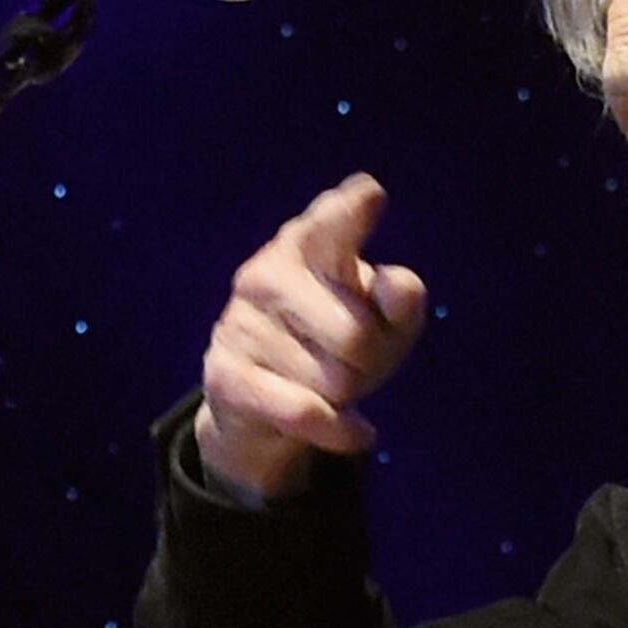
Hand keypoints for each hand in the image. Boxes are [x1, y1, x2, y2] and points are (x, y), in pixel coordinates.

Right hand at [192, 172, 430, 503]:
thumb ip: (402, 299)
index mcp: (310, 243)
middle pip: (357, 337)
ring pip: (334, 381)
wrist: (260, 404)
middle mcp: (268, 273)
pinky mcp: (224, 375)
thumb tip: (399, 288)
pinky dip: (339, 431)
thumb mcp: (383, 321)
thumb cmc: (334, 342)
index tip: (370, 196)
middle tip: (355, 360)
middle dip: (370, 363)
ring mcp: (240, 323)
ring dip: (346, 396)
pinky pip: (303, 411)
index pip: (333, 223)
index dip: (351, 212)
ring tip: (325, 383)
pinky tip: (355, 432)